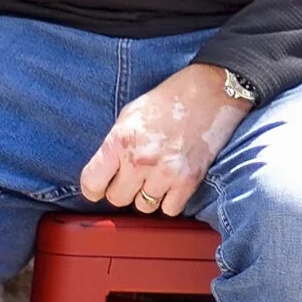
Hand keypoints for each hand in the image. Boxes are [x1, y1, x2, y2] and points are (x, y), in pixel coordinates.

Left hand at [79, 64, 251, 215]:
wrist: (211, 91)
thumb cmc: (169, 99)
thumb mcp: (130, 115)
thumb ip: (115, 145)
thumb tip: (105, 172)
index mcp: (120, 140)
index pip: (90, 184)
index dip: (94, 187)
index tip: (101, 185)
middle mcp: (140, 159)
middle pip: (117, 199)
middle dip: (124, 189)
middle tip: (136, 174)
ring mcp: (165, 172)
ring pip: (144, 206)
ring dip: (148, 195)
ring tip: (157, 175)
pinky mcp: (189, 180)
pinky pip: (170, 209)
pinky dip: (170, 200)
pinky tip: (173, 182)